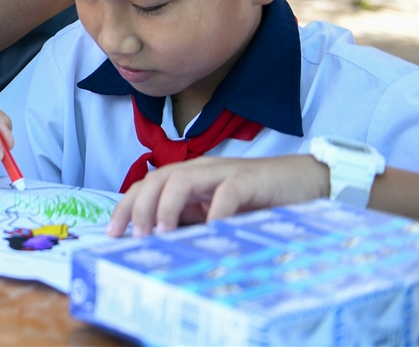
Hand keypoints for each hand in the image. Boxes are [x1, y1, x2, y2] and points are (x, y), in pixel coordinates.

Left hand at [108, 155, 329, 236]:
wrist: (305, 182)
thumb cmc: (259, 202)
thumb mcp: (218, 216)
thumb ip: (193, 224)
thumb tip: (162, 248)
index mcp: (189, 178)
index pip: (148, 185)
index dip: (127, 206)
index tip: (113, 233)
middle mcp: (201, 170)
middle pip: (157, 178)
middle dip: (139, 206)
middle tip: (135, 236)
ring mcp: (224, 172)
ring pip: (182, 178)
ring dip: (166, 206)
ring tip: (160, 233)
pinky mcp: (251, 180)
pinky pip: (227, 192)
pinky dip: (216, 211)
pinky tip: (211, 231)